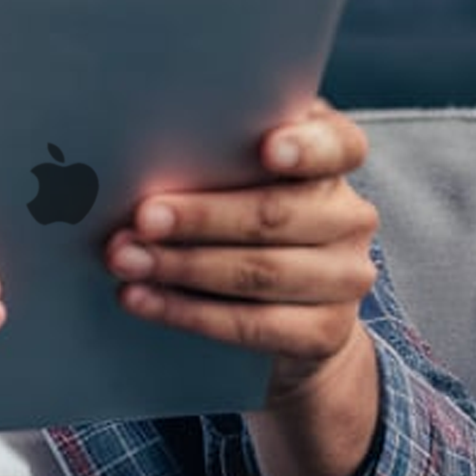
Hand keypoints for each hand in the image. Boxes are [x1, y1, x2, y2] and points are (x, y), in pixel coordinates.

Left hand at [103, 100, 379, 475]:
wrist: (287, 318)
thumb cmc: (242, 218)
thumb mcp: (238, 178)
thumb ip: (213, 158)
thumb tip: (132, 152)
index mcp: (333, 159)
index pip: (338, 144)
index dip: (306, 147)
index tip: (267, 148)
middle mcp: (350, 215)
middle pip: (276, 213)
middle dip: (201, 217)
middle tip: (141, 218)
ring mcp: (345, 276)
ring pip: (259, 271)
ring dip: (181, 267)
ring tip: (126, 260)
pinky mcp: (325, 331)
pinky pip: (251, 324)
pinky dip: (187, 312)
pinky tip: (142, 299)